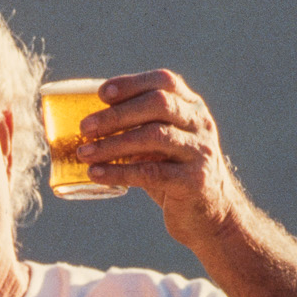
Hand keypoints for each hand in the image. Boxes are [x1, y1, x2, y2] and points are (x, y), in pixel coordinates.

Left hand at [76, 69, 247, 247]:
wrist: (211, 214)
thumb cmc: (175, 173)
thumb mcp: (163, 144)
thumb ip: (139, 127)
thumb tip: (88, 121)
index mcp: (191, 108)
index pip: (164, 82)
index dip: (132, 83)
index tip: (102, 93)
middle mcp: (199, 124)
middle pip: (158, 104)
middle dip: (118, 114)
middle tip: (85, 128)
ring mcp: (199, 151)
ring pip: (155, 137)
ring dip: (113, 144)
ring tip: (84, 153)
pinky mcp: (194, 181)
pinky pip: (152, 172)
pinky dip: (119, 172)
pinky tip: (96, 174)